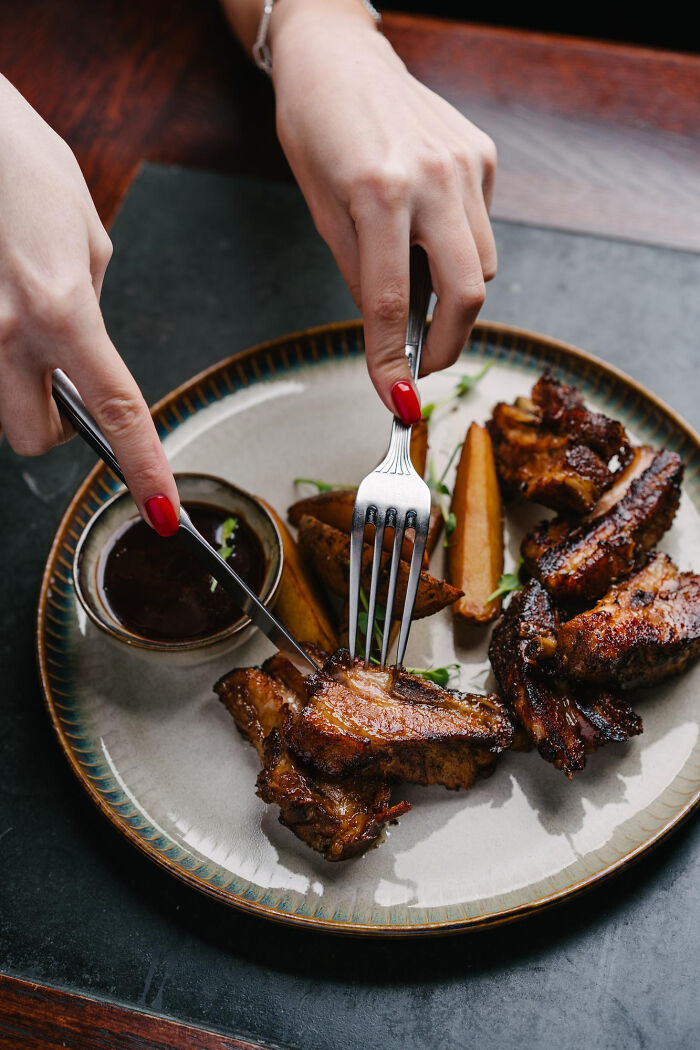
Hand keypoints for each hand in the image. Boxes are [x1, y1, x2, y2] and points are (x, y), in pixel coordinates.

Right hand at [0, 76, 178, 533]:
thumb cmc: (20, 162)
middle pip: (32, 436)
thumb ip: (88, 304)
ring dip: (11, 383)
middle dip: (52, 425)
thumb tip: (85, 343)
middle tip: (59, 387)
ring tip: (17, 317)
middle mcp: (5, 330)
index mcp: (62, 309)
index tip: (160, 507)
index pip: (117, 409)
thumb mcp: (86, 237)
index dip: (143, 465)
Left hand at [270, 0, 496, 422]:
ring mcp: (466, 162)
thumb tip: (392, 340)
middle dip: (448, 344)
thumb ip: (363, 278)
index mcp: (379, 192)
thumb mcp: (323, 213)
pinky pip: (482, 228)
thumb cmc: (316, 132)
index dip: (393, 362)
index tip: (396, 400)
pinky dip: (459, 250)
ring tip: (416, 289)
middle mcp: (433, 176)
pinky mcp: (483, 154)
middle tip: (422, 365)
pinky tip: (428, 232)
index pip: (392, 303)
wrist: (338, 58)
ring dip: (454, 296)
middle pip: (468, 293)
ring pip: (483, 265)